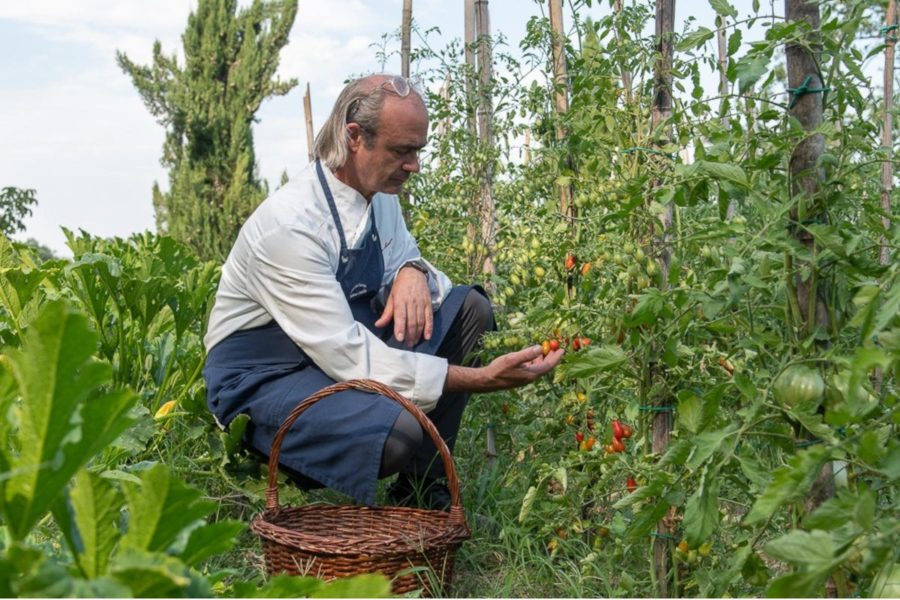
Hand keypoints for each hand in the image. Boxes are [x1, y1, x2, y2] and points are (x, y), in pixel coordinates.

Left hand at [374, 266, 432, 346]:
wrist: (414, 273)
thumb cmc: (400, 287)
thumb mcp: (391, 297)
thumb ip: (387, 313)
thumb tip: (378, 325)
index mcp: (400, 300)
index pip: (400, 316)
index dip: (400, 328)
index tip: (399, 338)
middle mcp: (412, 302)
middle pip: (411, 321)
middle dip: (409, 335)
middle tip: (407, 345)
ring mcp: (421, 303)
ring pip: (420, 321)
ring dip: (417, 334)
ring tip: (413, 342)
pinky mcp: (429, 304)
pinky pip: (429, 317)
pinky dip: (429, 328)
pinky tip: (427, 336)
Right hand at [445, 344, 563, 392]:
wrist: (488, 381)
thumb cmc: (499, 370)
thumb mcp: (513, 359)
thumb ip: (527, 354)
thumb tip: (540, 348)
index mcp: (531, 374)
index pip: (548, 366)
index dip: (556, 357)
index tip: (563, 350)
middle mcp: (530, 377)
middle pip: (545, 367)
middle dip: (551, 357)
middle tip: (556, 348)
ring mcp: (525, 378)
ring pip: (538, 368)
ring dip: (543, 359)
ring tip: (546, 349)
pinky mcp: (520, 377)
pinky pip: (532, 368)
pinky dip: (535, 361)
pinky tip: (532, 356)